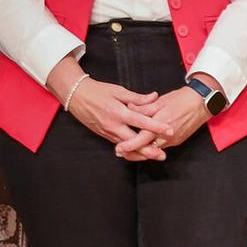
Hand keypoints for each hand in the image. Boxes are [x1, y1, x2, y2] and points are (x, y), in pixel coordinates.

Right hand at [46, 58, 170, 161]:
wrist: (76, 96)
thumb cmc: (98, 91)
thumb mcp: (118, 91)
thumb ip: (137, 98)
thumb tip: (154, 97)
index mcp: (118, 112)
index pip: (141, 122)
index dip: (156, 127)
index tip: (170, 130)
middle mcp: (113, 125)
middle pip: (133, 142)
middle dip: (148, 150)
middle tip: (163, 155)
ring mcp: (107, 132)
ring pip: (126, 147)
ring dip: (140, 153)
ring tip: (155, 156)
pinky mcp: (104, 135)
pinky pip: (119, 145)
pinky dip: (130, 150)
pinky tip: (140, 152)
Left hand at [119, 86, 208, 156]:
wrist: (201, 103)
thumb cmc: (181, 100)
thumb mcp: (160, 101)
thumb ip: (143, 107)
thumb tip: (129, 107)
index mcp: (160, 124)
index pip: (141, 139)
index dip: (129, 146)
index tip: (118, 148)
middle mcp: (166, 136)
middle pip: (146, 150)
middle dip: (132, 153)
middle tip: (120, 152)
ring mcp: (172, 140)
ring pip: (154, 150)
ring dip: (142, 151)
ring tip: (129, 149)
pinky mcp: (177, 141)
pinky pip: (161, 147)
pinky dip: (152, 147)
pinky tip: (144, 144)